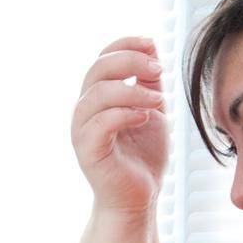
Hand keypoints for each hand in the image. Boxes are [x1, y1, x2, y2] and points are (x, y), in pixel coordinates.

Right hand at [71, 35, 168, 215]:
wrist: (139, 198)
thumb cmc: (144, 156)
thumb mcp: (152, 109)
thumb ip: (149, 82)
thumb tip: (151, 46)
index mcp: (98, 97)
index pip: (103, 58)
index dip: (125, 45)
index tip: (153, 44)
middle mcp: (85, 110)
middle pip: (97, 69)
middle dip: (130, 62)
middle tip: (159, 70)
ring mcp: (83, 130)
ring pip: (98, 94)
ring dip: (132, 91)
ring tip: (158, 101)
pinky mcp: (88, 151)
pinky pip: (101, 122)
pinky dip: (125, 114)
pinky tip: (146, 118)